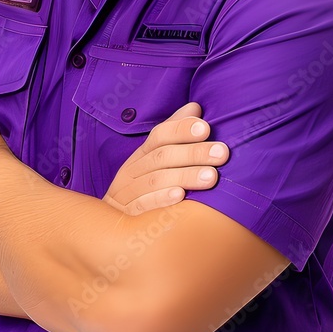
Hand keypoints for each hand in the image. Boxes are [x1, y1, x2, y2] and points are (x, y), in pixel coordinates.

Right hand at [101, 102, 228, 215]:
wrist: (111, 224)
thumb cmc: (144, 184)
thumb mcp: (156, 157)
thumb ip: (176, 132)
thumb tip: (196, 107)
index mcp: (143, 153)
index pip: (160, 135)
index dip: (181, 129)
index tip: (206, 128)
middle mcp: (134, 169)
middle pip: (162, 156)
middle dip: (194, 153)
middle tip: (222, 153)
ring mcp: (128, 192)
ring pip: (156, 180)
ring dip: (185, 176)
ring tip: (211, 177)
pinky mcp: (127, 215)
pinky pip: (142, 205)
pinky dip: (161, 199)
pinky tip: (180, 196)